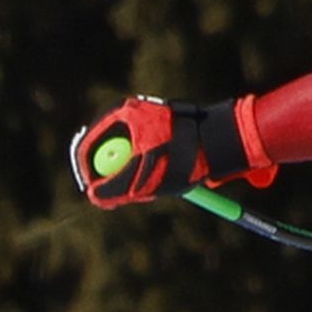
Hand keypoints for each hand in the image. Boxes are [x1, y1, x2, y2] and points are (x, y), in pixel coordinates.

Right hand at [69, 95, 273, 206]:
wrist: (225, 142)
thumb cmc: (186, 155)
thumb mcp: (145, 178)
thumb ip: (114, 189)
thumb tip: (93, 196)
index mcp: (123, 115)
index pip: (88, 145)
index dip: (86, 172)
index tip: (92, 192)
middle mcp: (134, 115)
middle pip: (109, 154)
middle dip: (117, 178)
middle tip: (132, 194)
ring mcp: (149, 123)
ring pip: (131, 162)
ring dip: (140, 180)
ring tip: (163, 182)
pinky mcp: (164, 133)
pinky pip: (149, 160)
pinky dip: (156, 175)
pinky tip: (174, 177)